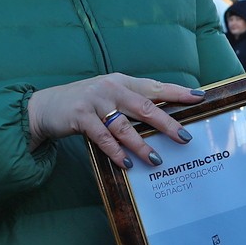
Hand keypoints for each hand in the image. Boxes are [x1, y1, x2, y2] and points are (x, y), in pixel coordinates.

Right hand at [26, 73, 203, 168]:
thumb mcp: (108, 96)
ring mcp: (95, 102)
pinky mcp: (80, 117)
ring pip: (125, 126)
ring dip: (142, 145)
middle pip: (145, 107)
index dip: (177, 92)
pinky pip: (103, 138)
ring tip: (156, 160)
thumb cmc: (84, 103)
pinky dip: (116, 152)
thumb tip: (162, 120)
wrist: (46, 106)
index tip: (199, 98)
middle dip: (167, 123)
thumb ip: (130, 103)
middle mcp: (110, 88)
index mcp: (122, 81)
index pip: (155, 87)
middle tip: (184, 137)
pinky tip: (128, 163)